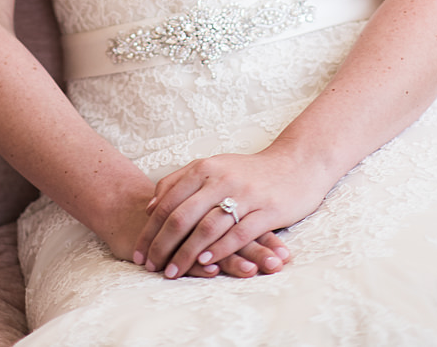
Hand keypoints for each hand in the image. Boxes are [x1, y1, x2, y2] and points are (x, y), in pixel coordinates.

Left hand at [133, 149, 327, 279]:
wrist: (296, 164)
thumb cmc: (249, 172)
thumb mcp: (213, 167)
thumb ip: (181, 181)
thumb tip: (151, 205)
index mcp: (205, 168)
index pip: (168, 201)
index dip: (151, 228)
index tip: (140, 251)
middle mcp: (221, 178)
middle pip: (182, 216)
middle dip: (162, 245)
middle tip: (151, 266)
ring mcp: (244, 194)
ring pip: (206, 227)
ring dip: (186, 253)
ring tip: (172, 272)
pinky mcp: (266, 209)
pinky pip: (238, 232)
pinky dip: (219, 249)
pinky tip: (206, 263)